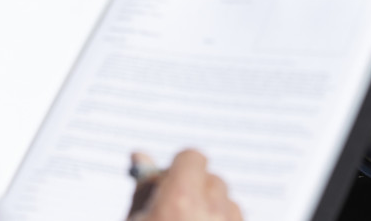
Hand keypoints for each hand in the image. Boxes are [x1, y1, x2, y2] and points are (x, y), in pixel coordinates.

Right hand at [127, 150, 242, 220]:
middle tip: (175, 209)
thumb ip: (143, 188)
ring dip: (212, 209)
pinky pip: (237, 219)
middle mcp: (210, 211)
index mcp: (180, 200)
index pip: (193, 157)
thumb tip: (140, 155)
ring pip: (228, 202)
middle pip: (212, 180)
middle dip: (196, 190)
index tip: (169, 182)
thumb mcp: (134, 220)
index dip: (180, 167)